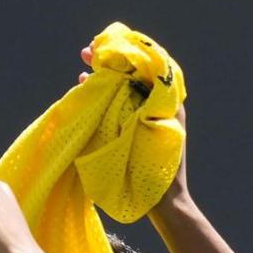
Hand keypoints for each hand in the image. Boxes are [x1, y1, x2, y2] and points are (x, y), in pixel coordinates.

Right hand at [78, 47, 196, 216]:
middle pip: (133, 75)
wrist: (166, 205)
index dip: (127, 54)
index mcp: (167, 103)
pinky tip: (86, 90)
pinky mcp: (134, 132)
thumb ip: (145, 108)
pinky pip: (118, 106)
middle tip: (88, 52)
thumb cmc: (163, 174)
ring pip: (123, 89)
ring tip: (84, 67)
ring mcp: (144, 119)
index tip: (106, 47)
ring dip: (104, 77)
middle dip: (111, 61)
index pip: (147, 67)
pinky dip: (103, 96)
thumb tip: (128, 81)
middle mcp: (157, 106)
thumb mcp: (154, 136)